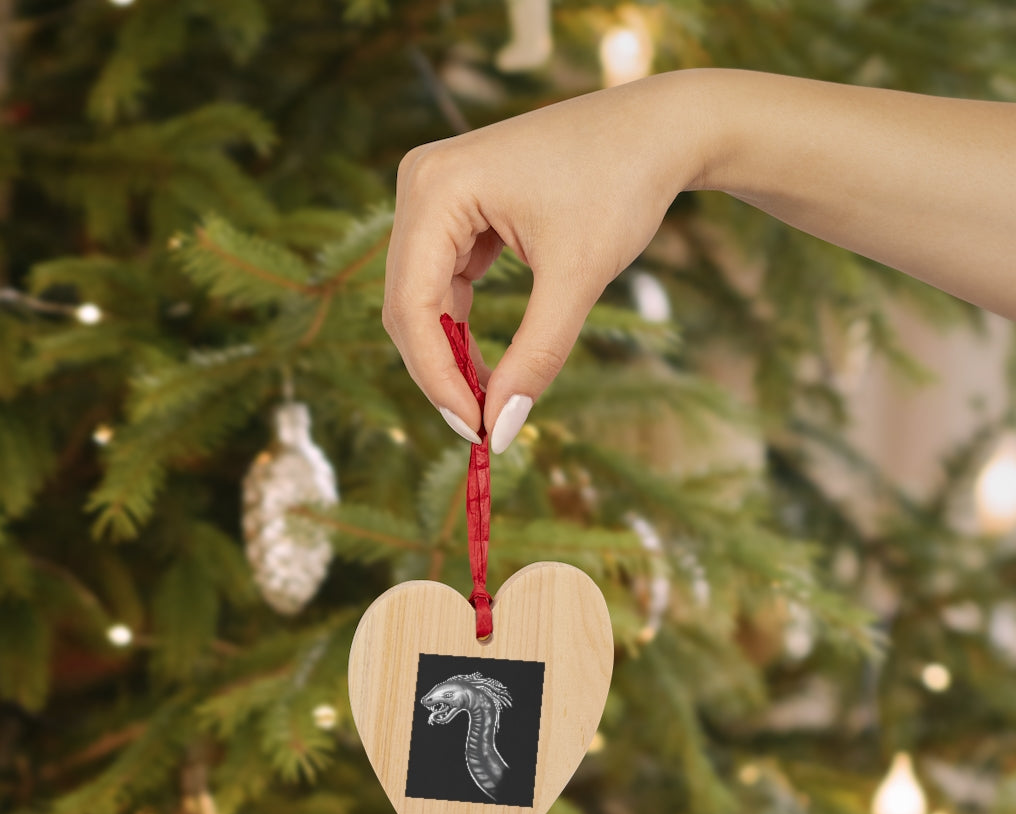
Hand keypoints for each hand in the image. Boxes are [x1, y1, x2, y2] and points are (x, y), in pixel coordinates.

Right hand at [382, 73, 711, 451]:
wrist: (657, 130)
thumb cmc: (621, 186)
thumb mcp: (577, 278)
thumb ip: (535, 357)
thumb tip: (500, 430)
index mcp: (436, 187)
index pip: (412, 305)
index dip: (437, 378)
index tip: (476, 431)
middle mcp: (420, 183)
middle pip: (407, 305)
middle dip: (441, 371)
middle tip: (482, 427)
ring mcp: (434, 193)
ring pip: (421, 299)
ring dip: (451, 354)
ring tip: (490, 401)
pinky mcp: (455, 208)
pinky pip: (443, 282)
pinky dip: (462, 327)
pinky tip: (489, 364)